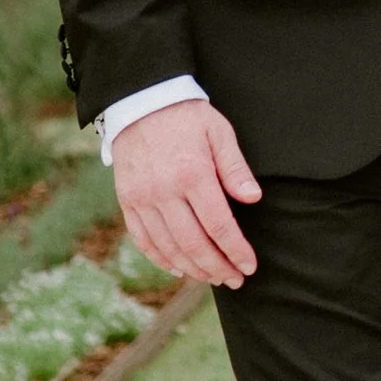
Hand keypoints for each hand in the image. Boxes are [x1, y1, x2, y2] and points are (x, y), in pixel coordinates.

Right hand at [113, 99, 262, 291]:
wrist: (140, 100)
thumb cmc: (187, 116)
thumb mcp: (219, 132)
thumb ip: (235, 167)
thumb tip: (253, 198)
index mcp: (192, 174)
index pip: (218, 225)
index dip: (235, 250)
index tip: (249, 266)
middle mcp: (164, 191)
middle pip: (193, 243)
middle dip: (217, 267)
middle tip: (234, 279)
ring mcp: (142, 198)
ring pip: (168, 247)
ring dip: (192, 268)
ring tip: (212, 277)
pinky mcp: (127, 200)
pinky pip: (143, 239)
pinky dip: (160, 259)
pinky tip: (178, 268)